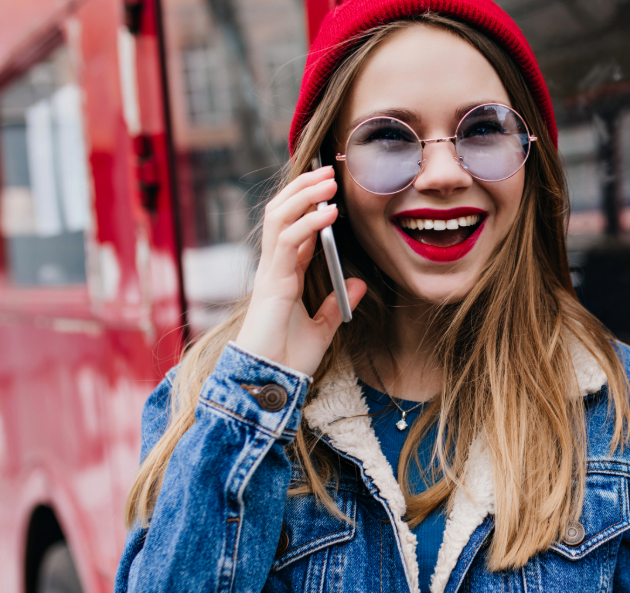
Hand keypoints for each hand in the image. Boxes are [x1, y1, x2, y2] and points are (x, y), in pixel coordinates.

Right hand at [235, 166, 366, 375]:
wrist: (270, 383)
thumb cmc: (288, 359)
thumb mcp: (322, 329)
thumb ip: (337, 304)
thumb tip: (359, 283)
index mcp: (283, 275)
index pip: (294, 229)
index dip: (309, 205)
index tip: (331, 188)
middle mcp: (273, 268)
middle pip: (282, 214)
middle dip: (303, 189)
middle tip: (329, 171)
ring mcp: (270, 272)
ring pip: (279, 218)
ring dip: (304, 195)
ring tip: (328, 180)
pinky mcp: (272, 282)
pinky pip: (287, 242)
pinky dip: (308, 222)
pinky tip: (328, 212)